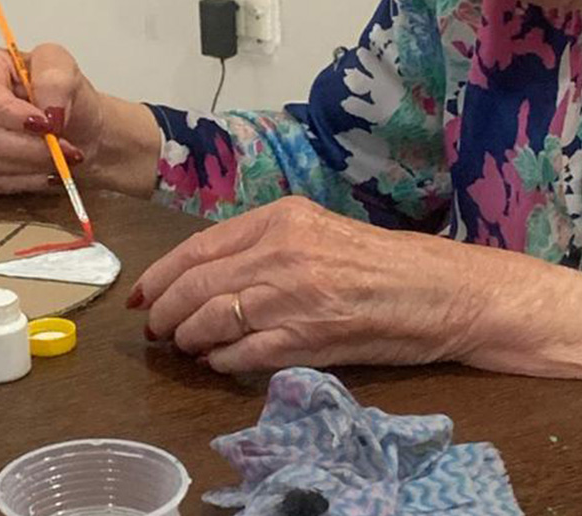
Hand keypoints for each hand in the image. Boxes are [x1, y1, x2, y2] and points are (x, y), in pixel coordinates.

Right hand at [0, 43, 104, 193]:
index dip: (9, 115)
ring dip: (29, 166)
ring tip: (60, 159)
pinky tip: (45, 173)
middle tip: (64, 150)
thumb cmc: (60, 92)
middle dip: (28, 147)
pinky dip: (22, 181)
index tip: (45, 125)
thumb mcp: (64, 67)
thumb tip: (46, 113)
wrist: (71, 124)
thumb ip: (55, 79)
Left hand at [128, 196, 581, 386]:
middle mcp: (281, 252)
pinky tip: (217, 362)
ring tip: (182, 345)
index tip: (139, 294)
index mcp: (279, 218)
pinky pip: (243, 354)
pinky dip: (221, 361)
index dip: (159, 274)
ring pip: (211, 320)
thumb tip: (201, 276)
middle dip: (164, 311)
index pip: (198, 247)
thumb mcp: (314, 231)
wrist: (441, 291)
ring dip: (188, 338)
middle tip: (154, 327)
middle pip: (196, 285)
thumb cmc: (378, 262)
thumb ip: (260, 246)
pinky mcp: (308, 336)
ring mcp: (293, 295)